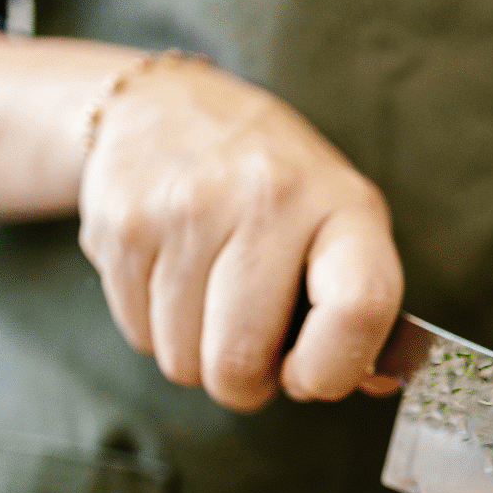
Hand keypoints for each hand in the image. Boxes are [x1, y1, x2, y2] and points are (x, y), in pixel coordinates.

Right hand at [77, 56, 402, 411]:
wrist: (167, 109)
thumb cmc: (278, 187)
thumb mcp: (341, 222)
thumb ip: (361, 305)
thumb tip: (373, 383)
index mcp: (343, 205)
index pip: (357, 308)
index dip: (333, 368)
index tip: (313, 376)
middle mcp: (266, 198)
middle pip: (240, 360)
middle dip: (247, 382)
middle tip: (253, 350)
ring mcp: (185, 209)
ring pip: (183, 360)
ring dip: (199, 356)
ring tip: (215, 303)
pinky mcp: (120, 225)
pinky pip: (139, 336)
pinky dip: (159, 330)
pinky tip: (176, 281)